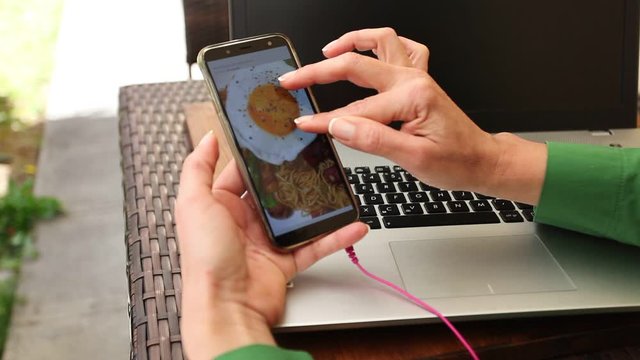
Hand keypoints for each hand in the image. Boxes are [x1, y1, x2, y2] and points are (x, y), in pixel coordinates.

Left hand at [176, 132, 367, 359]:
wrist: (225, 307)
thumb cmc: (205, 259)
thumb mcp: (193, 204)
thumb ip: (198, 167)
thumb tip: (208, 138)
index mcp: (221, 206)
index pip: (242, 173)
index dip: (259, 157)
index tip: (279, 140)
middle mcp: (244, 222)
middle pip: (275, 192)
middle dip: (294, 177)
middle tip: (315, 158)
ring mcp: (266, 242)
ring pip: (299, 218)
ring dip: (321, 207)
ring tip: (339, 188)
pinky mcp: (285, 262)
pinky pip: (315, 245)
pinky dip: (336, 237)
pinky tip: (353, 225)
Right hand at [280, 28, 546, 203]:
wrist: (481, 161)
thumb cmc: (455, 162)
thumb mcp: (414, 159)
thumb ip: (374, 140)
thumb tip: (338, 126)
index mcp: (412, 98)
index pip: (356, 110)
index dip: (324, 120)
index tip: (302, 124)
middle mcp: (414, 80)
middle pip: (358, 65)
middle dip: (319, 71)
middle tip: (294, 79)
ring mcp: (418, 76)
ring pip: (382, 42)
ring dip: (352, 41)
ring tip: (327, 52)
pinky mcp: (420, 80)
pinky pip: (403, 48)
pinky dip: (382, 45)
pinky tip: (368, 51)